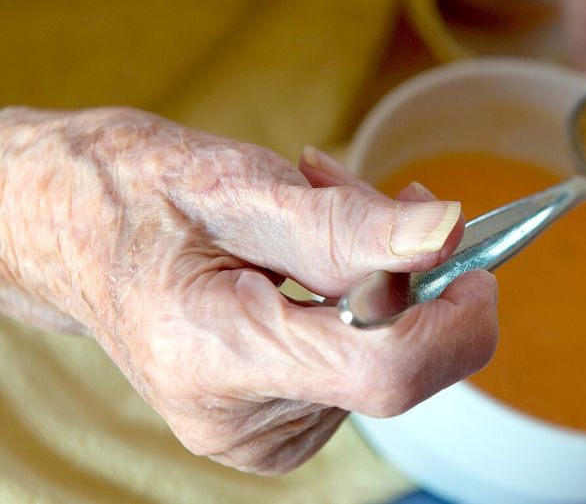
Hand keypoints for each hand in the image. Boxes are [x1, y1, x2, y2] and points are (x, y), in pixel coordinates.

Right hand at [0, 107, 497, 473]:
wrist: (75, 232)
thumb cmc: (139, 195)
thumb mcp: (242, 185)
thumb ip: (350, 223)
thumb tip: (448, 232)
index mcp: (217, 355)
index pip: (383, 368)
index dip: (452, 317)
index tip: (474, 258)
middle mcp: (238, 418)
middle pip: (392, 367)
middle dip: (409, 278)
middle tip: (379, 197)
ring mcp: (256, 434)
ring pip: (380, 363)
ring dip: (381, 281)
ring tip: (320, 212)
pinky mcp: (275, 427)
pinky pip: (357, 368)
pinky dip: (359, 308)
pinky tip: (314, 262)